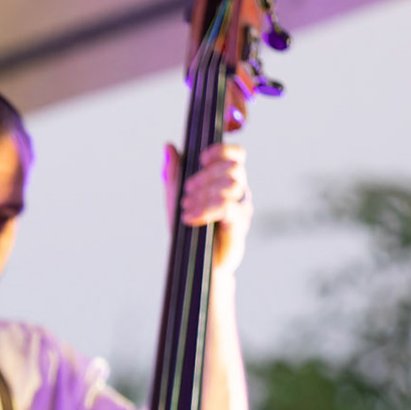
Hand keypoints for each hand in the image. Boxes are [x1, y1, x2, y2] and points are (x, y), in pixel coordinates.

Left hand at [165, 142, 251, 273]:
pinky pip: (228, 208)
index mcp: (227, 181)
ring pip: (232, 186)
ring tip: (187, 206)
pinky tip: (191, 217)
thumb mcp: (175, 197)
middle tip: (187, 190)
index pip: (237, 156)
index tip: (202, 158)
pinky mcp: (239, 226)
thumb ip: (173, 173)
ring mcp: (241, 209)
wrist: (193, 263)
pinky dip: (206, 209)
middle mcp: (239, 192)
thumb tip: (169, 146)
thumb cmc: (189, 229)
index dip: (222, 150)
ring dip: (205, 193)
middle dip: (207, 175)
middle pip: (234, 168)